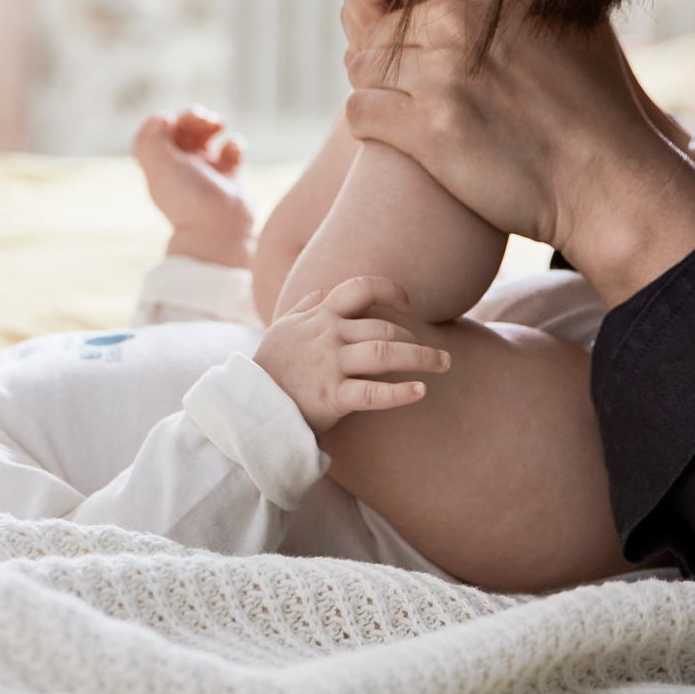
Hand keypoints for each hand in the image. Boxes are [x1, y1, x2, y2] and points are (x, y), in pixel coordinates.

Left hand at [133, 108, 259, 268]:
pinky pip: (231, 150)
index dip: (161, 121)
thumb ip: (153, 141)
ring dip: (212, 124)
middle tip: (204, 118)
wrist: (221, 231)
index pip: (154, 134)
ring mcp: (206, 170)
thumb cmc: (190, 200)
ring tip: (219, 126)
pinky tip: (233, 153)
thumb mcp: (163, 169)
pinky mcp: (229, 175)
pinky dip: (234, 144)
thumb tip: (162, 117)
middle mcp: (181, 167)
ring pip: (206, 135)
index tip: (171, 122)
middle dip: (192, 117)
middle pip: (181, 129)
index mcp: (160, 165)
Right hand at [254, 276, 450, 435]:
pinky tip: (420, 392)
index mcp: (320, 318)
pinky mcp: (331, 396)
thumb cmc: (271, 368)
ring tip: (444, 364)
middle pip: (384, 328)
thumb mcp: (282, 328)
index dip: (390, 290)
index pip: (360, 288)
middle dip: (416, 340)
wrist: (250, 405)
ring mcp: (330, 366)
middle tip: (437, 355)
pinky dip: (400, 393)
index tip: (407, 305)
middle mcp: (328, 336)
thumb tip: (324, 292)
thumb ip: (305, 307)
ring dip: (422, 357)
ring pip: (386, 353)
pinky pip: (373, 393)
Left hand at [336, 0, 694, 306]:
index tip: (386, 10)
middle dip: (383, 48)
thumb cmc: (587, 87)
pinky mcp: (429, 132)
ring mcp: (443, 76)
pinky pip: (358, 112)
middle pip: (370, 22)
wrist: (608, 178)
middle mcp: (461, 19)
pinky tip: (405, 132)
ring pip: (360, 65)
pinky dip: (372, 123)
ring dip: (377, 85)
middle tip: (415, 74)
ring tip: (418, 102)